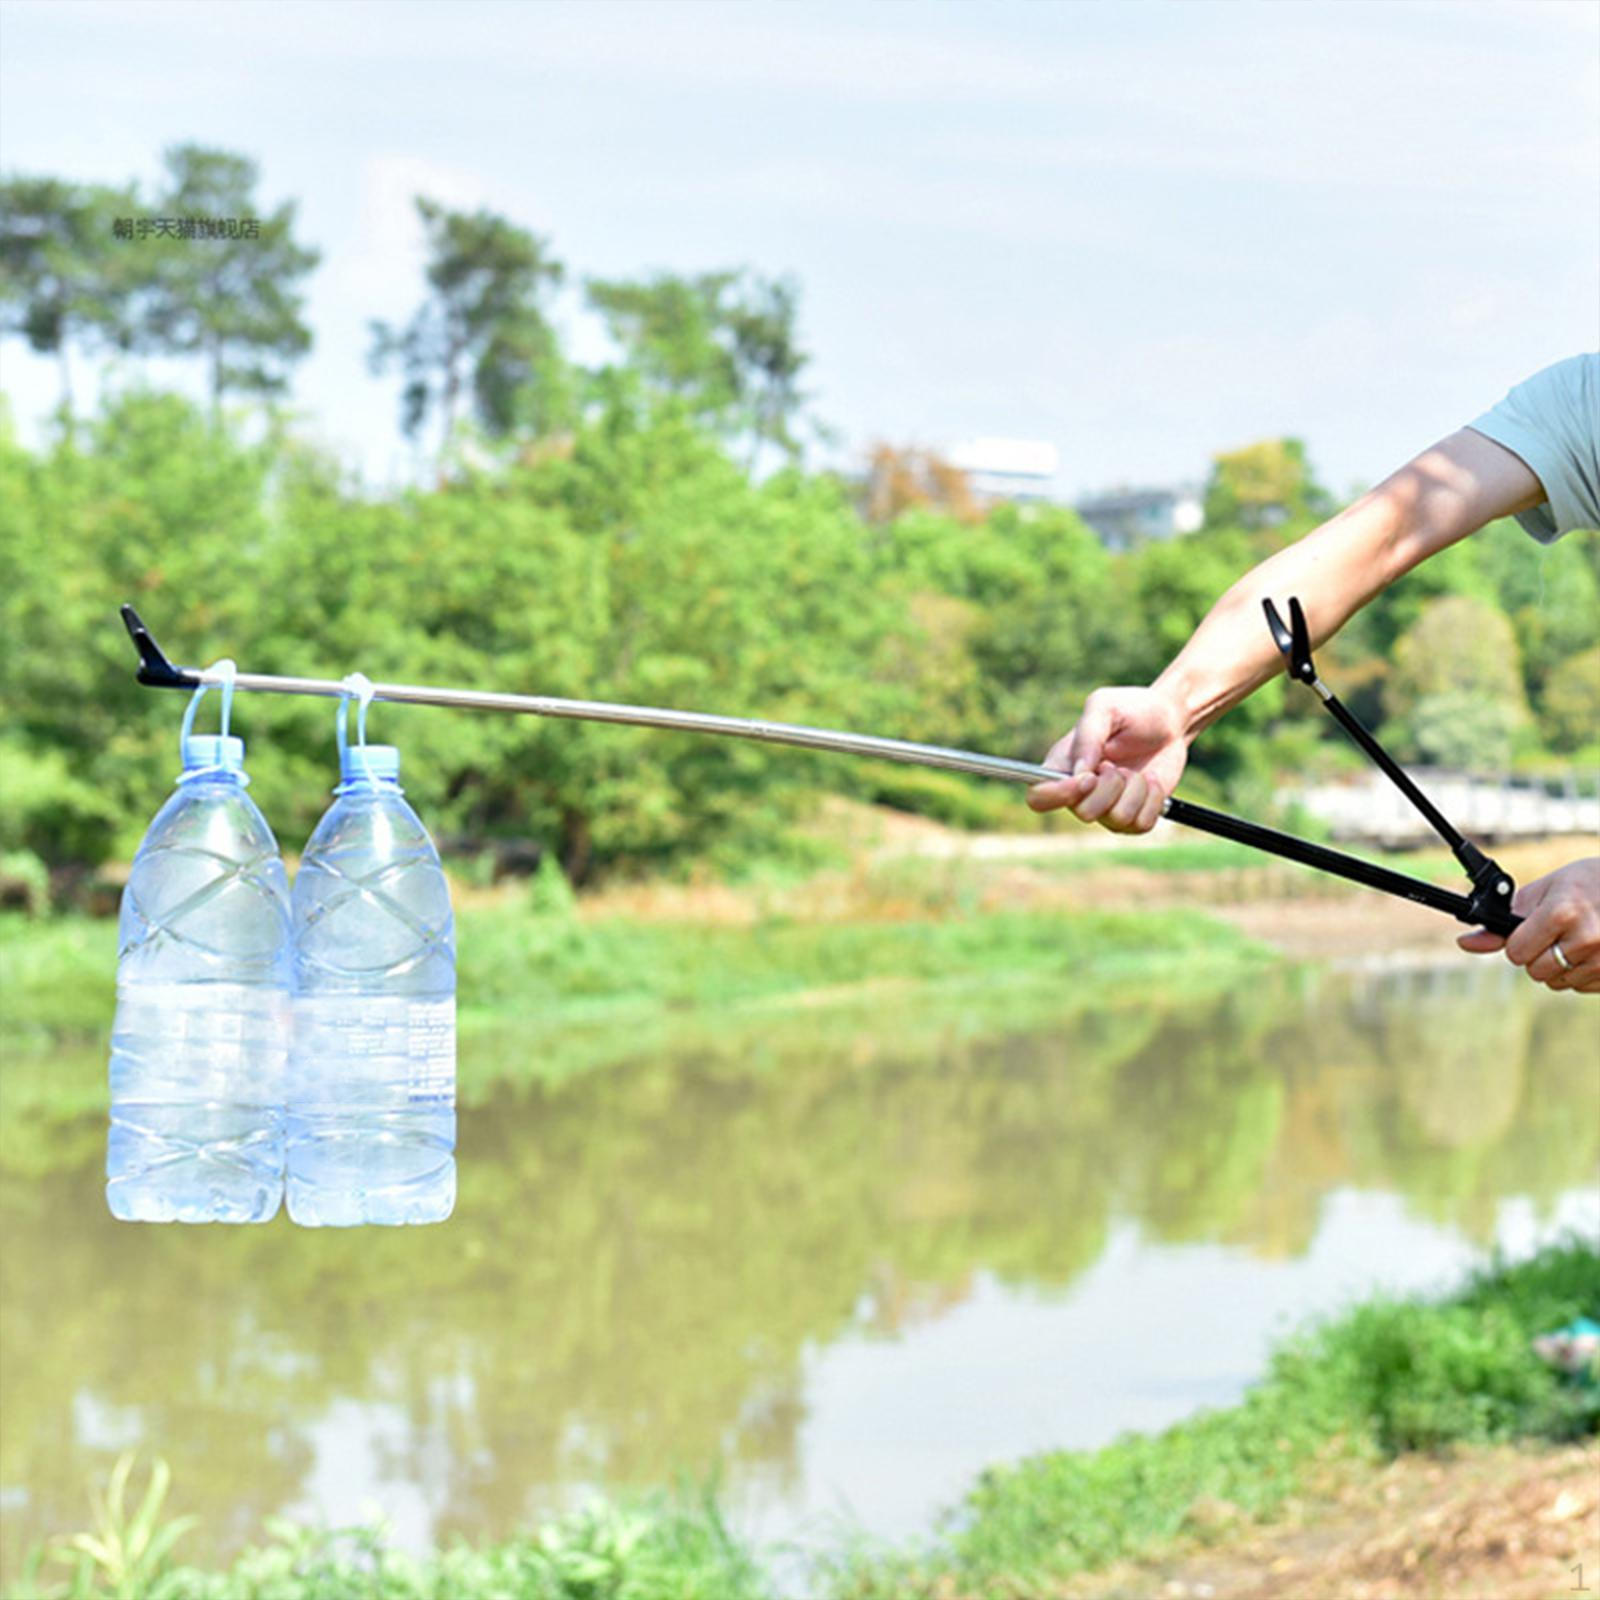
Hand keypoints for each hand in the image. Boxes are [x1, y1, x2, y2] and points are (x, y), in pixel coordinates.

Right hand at [1026, 686, 1188, 833]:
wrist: (1169, 719)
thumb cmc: (1131, 709)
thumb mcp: (1105, 707)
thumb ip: (1088, 735)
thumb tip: (1080, 772)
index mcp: (1062, 767)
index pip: (1039, 798)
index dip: (1059, 794)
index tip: (1089, 778)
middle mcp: (1080, 794)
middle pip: (1084, 813)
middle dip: (1111, 786)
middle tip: (1117, 764)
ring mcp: (1107, 808)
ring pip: (1118, 819)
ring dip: (1136, 789)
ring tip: (1136, 770)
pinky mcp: (1133, 817)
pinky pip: (1142, 824)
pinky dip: (1154, 798)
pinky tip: (1150, 781)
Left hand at [1457, 857, 1599, 993]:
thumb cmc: (1586, 884)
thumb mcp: (1543, 891)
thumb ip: (1502, 922)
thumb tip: (1465, 944)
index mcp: (1562, 913)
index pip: (1516, 953)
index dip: (1518, 942)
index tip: (1530, 930)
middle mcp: (1586, 938)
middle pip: (1536, 971)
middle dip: (1538, 954)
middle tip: (1557, 932)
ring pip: (1559, 982)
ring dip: (1561, 965)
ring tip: (1578, 937)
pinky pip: (1582, 987)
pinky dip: (1582, 972)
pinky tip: (1593, 949)